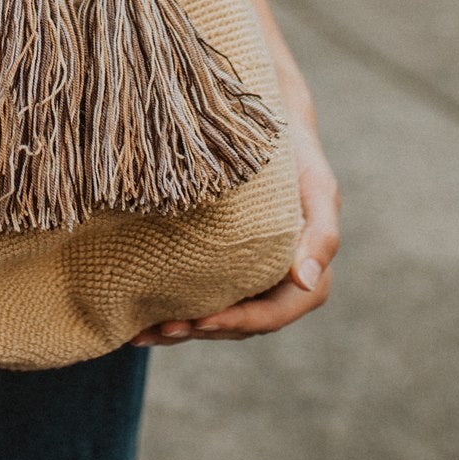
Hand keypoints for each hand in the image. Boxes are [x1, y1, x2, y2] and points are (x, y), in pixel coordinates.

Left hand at [130, 106, 339, 345]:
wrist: (268, 125)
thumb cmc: (297, 156)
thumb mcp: (317, 188)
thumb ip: (320, 235)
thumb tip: (305, 281)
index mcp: (306, 274)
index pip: (274, 313)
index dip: (239, 322)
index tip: (201, 320)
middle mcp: (277, 285)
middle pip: (239, 324)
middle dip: (200, 330)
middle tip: (159, 330)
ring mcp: (249, 279)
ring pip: (216, 317)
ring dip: (180, 329)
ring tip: (139, 334)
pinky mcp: (222, 267)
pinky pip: (199, 296)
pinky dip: (172, 310)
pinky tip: (139, 318)